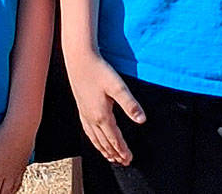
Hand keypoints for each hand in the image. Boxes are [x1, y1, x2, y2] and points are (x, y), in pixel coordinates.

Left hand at [0, 114, 35, 193]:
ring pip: (13, 188)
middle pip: (4, 192)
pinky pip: (20, 181)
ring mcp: (18, 171)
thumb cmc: (3, 136)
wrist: (22, 128)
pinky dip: (16, 187)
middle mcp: (9, 175)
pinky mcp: (25, 164)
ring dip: (8, 193)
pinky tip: (16, 185)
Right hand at [65, 49, 143, 165]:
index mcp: (102, 115)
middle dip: (115, 154)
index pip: (115, 139)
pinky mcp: (81, 107)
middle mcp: (92, 118)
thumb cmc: (98, 70)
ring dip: (104, 150)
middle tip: (123, 162)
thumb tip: (142, 120)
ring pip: (95, 138)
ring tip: (110, 157)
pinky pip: (87, 130)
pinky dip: (93, 140)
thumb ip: (130, 104)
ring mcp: (85, 113)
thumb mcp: (118, 86)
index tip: (129, 159)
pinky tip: (95, 139)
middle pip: (105, 142)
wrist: (79, 59)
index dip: (123, 150)